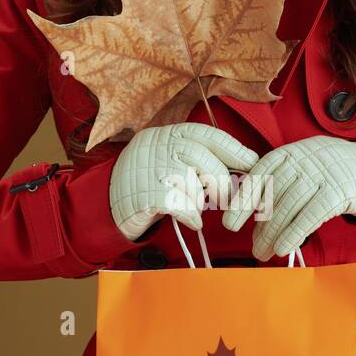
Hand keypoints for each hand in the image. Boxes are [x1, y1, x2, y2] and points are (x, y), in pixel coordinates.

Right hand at [109, 123, 258, 240]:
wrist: (104, 206)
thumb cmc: (144, 184)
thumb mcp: (167, 159)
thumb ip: (196, 157)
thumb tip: (243, 160)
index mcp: (165, 134)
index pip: (206, 134)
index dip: (232, 148)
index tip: (251, 161)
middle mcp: (157, 146)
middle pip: (205, 161)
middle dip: (220, 183)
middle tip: (223, 198)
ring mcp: (151, 169)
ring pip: (196, 187)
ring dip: (198, 203)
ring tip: (189, 208)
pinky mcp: (147, 195)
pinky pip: (184, 207)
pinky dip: (190, 217)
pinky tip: (189, 221)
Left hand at [222, 136, 355, 259]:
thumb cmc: (333, 173)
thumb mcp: (306, 166)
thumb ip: (282, 183)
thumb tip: (253, 216)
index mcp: (292, 152)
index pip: (261, 174)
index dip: (243, 199)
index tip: (230, 222)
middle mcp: (305, 160)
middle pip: (274, 194)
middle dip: (259, 225)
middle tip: (254, 247)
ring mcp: (323, 174)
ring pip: (289, 206)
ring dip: (273, 233)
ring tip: (264, 253)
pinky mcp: (339, 191)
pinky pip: (311, 215)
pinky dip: (294, 233)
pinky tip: (283, 247)